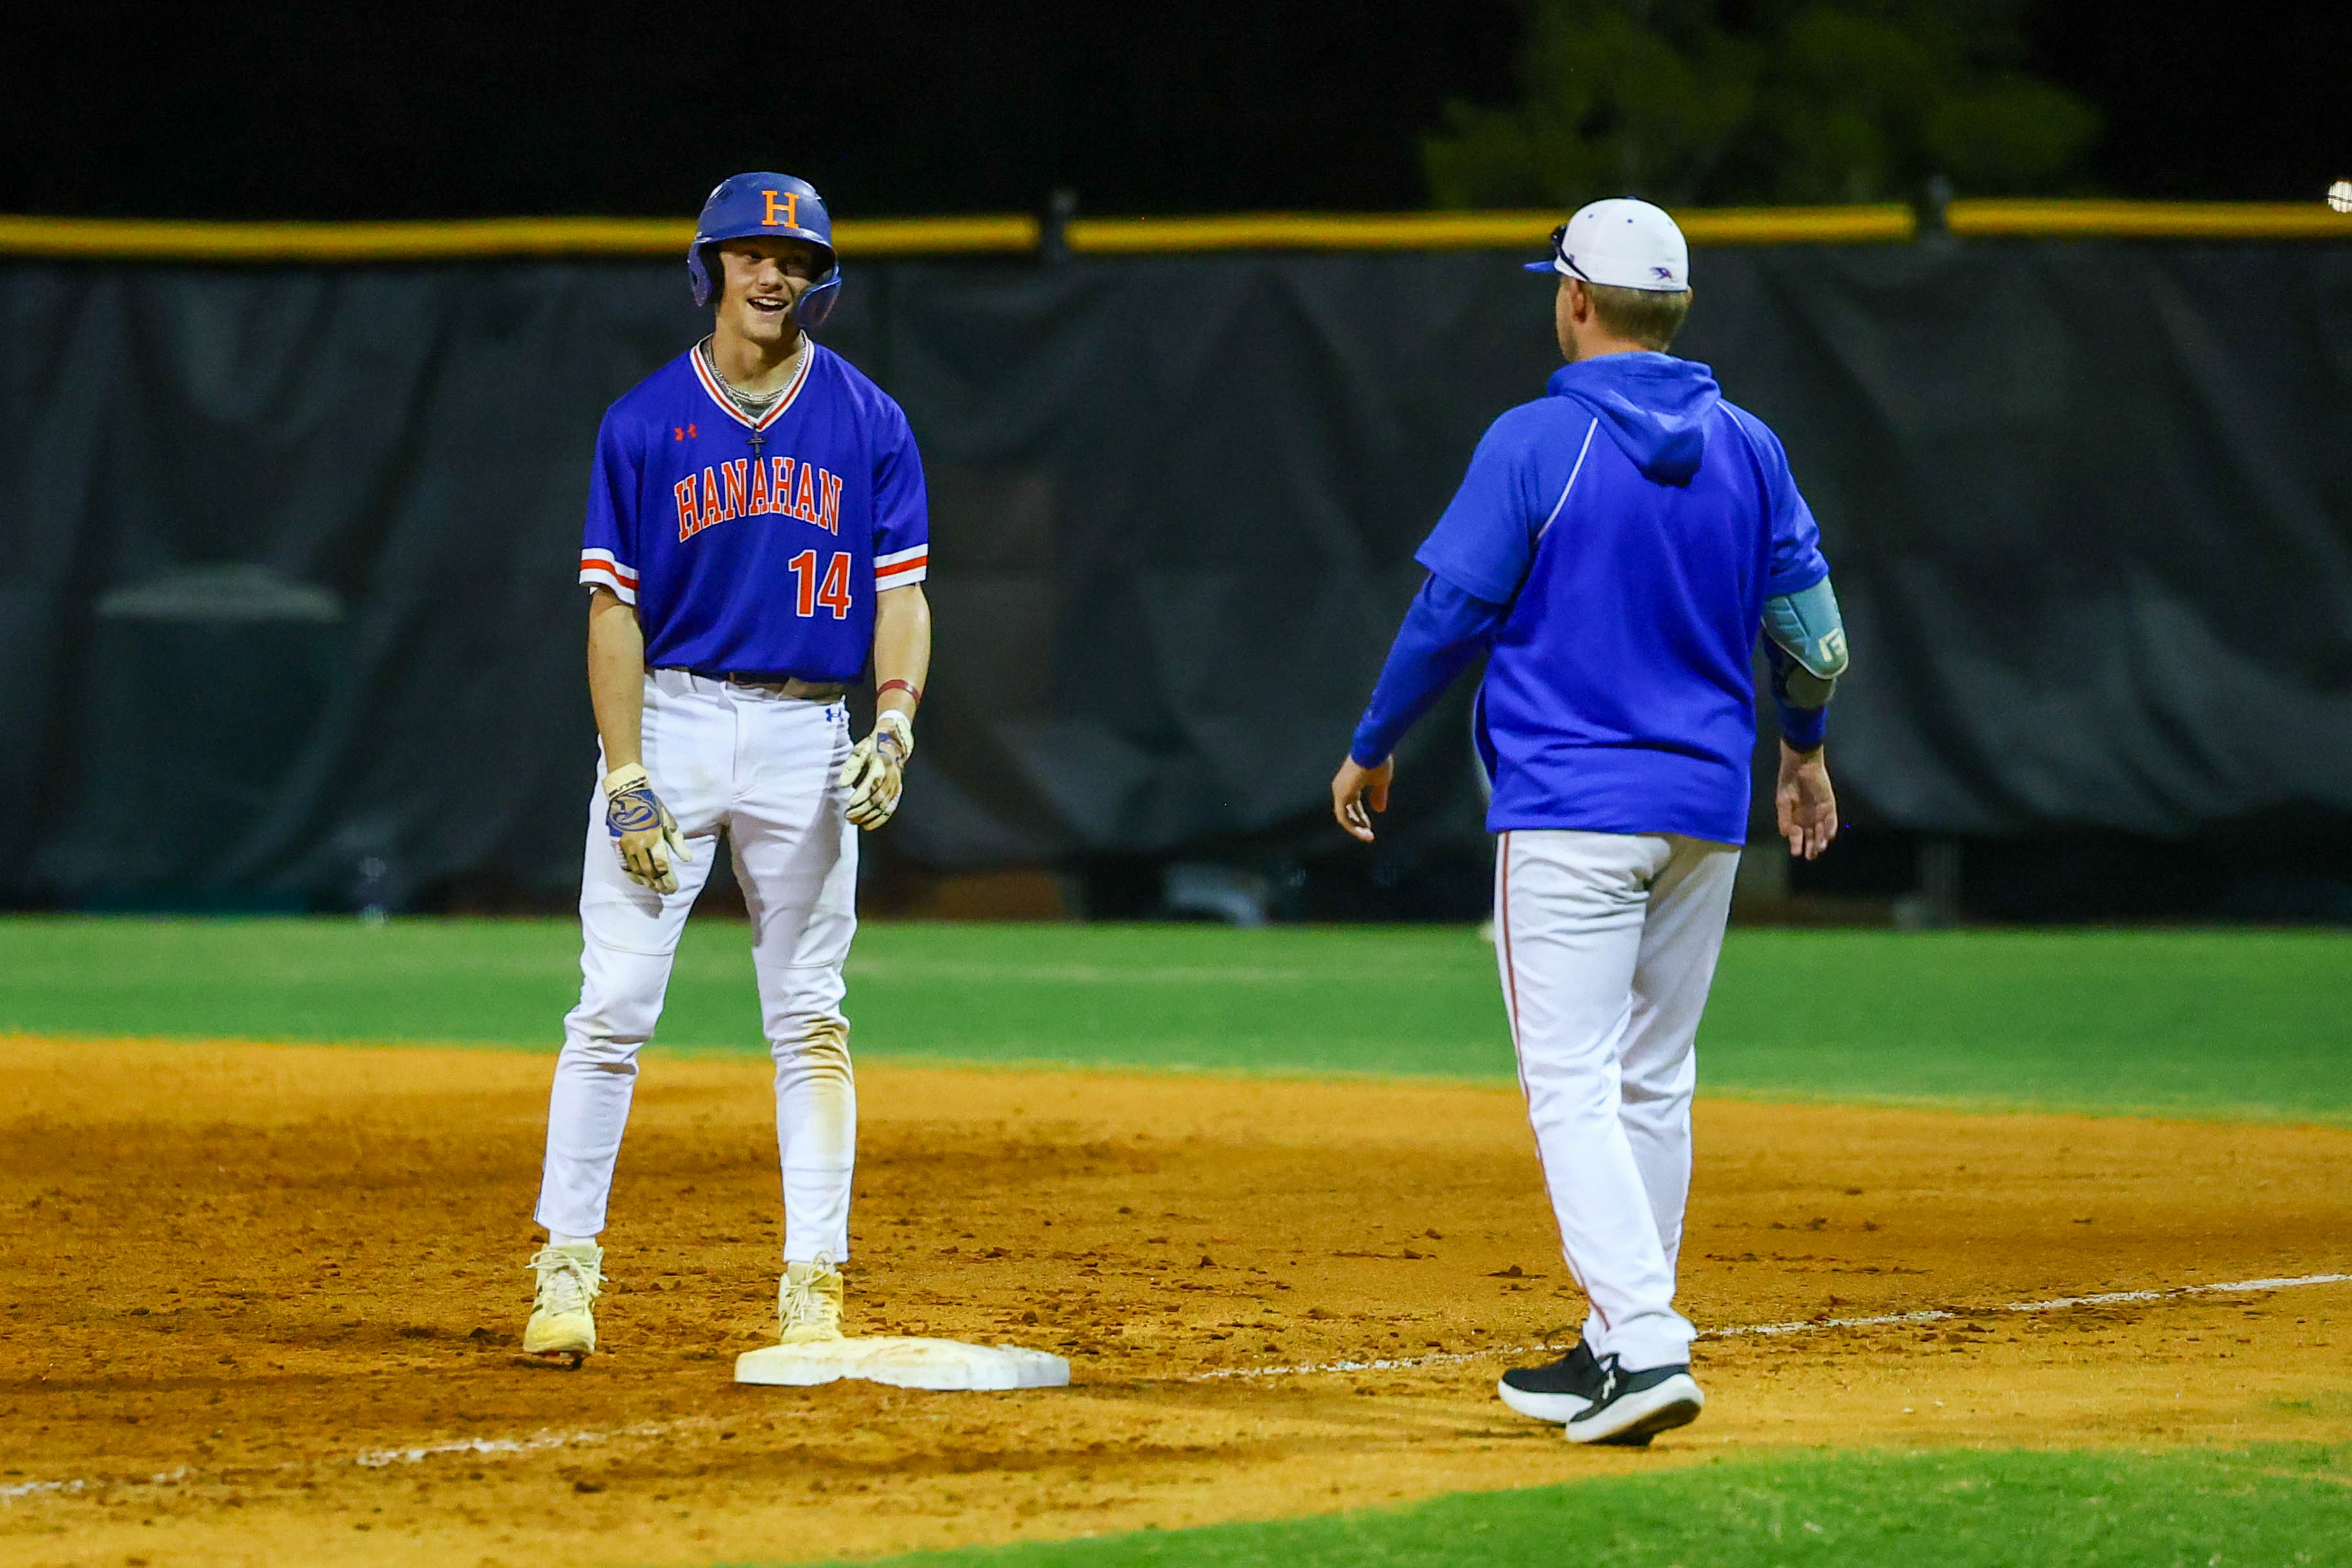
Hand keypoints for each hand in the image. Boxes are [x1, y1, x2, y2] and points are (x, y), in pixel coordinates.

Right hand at [604, 763, 691, 892]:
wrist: (627, 794)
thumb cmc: (652, 806)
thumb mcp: (669, 821)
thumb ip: (678, 842)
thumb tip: (688, 859)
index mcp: (654, 839)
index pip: (662, 867)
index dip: (668, 881)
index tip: (674, 888)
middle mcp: (639, 846)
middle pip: (650, 872)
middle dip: (659, 884)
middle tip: (666, 891)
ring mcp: (626, 846)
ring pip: (636, 871)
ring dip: (647, 882)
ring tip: (654, 887)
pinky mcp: (616, 845)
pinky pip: (624, 865)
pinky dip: (632, 876)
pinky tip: (639, 880)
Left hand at [838, 709, 912, 828]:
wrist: (894, 741)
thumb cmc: (872, 745)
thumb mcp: (860, 750)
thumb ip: (851, 767)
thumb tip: (842, 784)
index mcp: (882, 763)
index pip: (873, 782)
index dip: (862, 794)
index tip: (850, 803)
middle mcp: (892, 775)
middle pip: (878, 797)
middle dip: (863, 809)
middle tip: (848, 816)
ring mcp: (896, 784)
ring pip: (884, 805)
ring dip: (869, 816)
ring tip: (854, 821)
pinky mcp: (897, 790)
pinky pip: (890, 808)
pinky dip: (879, 819)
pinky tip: (867, 826)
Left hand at [1331, 755, 1392, 842]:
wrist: (1373, 749)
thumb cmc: (1378, 760)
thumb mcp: (1381, 782)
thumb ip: (1378, 795)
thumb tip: (1379, 810)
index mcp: (1350, 783)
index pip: (1352, 805)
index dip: (1361, 817)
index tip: (1369, 826)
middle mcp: (1341, 788)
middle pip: (1347, 812)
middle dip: (1358, 824)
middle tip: (1369, 835)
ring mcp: (1340, 791)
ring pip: (1344, 817)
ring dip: (1356, 829)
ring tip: (1368, 837)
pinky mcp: (1341, 796)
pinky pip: (1343, 818)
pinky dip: (1353, 827)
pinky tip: (1364, 833)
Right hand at [1775, 741, 1838, 859]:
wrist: (1800, 765)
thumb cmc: (1788, 781)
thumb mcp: (1782, 801)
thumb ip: (1784, 818)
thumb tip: (1785, 834)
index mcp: (1796, 817)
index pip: (1797, 835)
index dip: (1797, 844)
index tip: (1796, 852)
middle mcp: (1809, 817)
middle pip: (1812, 836)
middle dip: (1811, 846)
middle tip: (1810, 856)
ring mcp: (1820, 811)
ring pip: (1822, 830)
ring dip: (1821, 840)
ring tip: (1819, 848)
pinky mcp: (1829, 805)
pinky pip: (1831, 819)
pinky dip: (1830, 827)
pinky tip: (1828, 836)